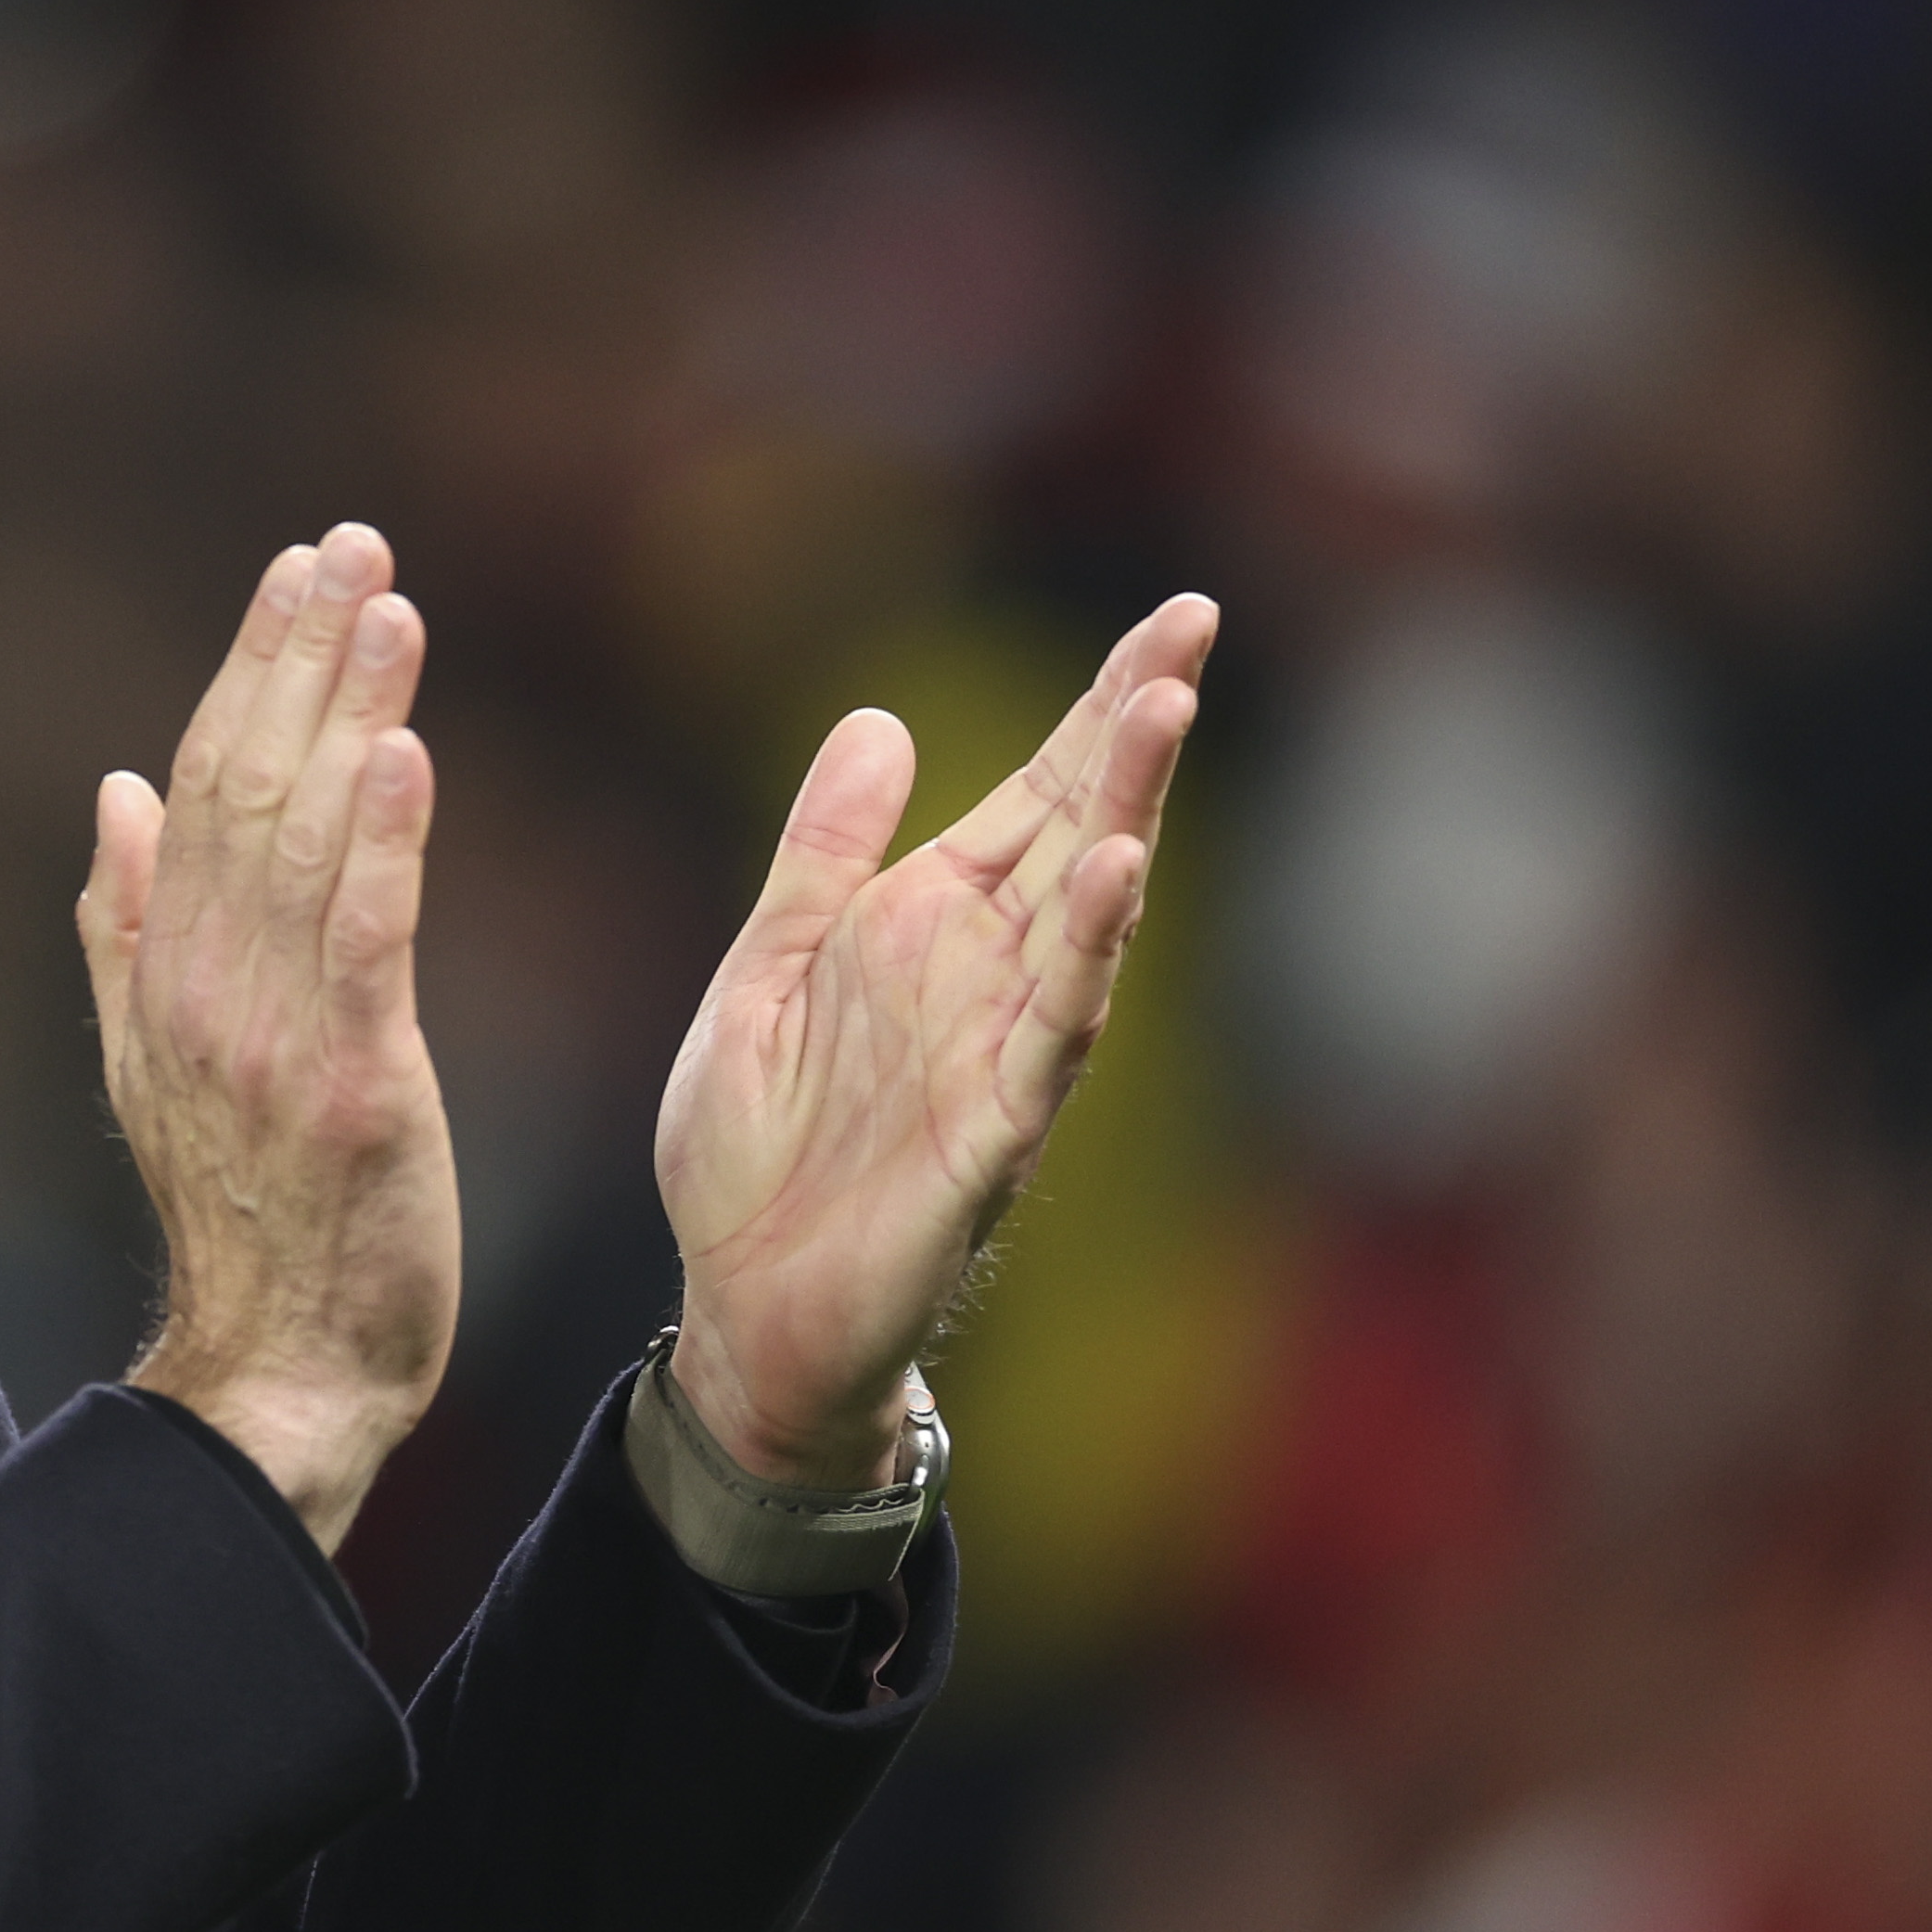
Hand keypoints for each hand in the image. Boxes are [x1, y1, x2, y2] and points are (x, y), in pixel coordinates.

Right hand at [80, 524, 460, 1553]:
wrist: (277, 1368)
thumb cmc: (246, 1216)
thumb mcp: (156, 1061)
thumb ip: (127, 924)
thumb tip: (117, 789)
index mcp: (164, 972)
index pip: (202, 785)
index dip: (251, 669)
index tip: (298, 570)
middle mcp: (205, 988)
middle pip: (246, 787)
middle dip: (299, 655)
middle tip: (349, 544)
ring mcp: (272, 1037)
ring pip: (304, 841)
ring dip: (348, 712)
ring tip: (388, 606)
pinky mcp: (355, 1086)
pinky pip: (364, 942)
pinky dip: (380, 842)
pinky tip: (403, 752)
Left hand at [657, 594, 1216, 1484]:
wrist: (741, 1313)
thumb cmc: (759, 1156)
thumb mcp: (767, 971)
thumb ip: (823, 857)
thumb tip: (878, 718)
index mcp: (925, 926)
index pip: (1032, 795)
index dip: (1097, 707)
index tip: (1173, 618)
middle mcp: (983, 978)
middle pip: (1077, 830)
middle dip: (1132, 732)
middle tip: (1190, 627)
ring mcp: (999, 1055)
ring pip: (1085, 921)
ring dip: (1123, 817)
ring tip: (1159, 715)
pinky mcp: (989, 1138)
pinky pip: (1048, 1037)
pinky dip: (1082, 959)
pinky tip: (1111, 878)